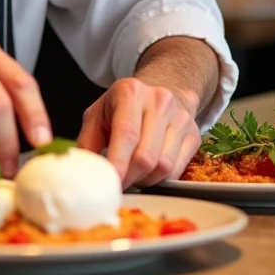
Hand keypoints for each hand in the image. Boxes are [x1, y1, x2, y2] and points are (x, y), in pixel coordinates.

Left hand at [77, 78, 200, 188]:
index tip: (110, 183)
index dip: (118, 163)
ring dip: (145, 181)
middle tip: (117, 183)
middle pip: (146, 156)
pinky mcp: (194, 134)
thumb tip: (80, 171)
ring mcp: (180, 117)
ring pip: (164, 167)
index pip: (127, 133)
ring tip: (132, 175)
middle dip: (129, 178)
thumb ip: (87, 142)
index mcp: (130, 92)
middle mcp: (159, 101)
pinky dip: (160, 179)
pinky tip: (148, 173)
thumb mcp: (98, 114)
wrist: (160, 91)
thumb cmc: (122, 106)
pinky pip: (178, 170)